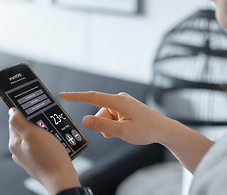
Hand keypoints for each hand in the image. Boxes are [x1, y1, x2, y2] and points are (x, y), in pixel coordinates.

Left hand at [8, 108, 80, 194]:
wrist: (62, 177)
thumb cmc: (49, 158)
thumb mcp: (32, 134)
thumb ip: (19, 121)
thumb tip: (11, 111)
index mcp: (15, 144)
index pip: (14, 121)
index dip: (26, 114)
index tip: (37, 115)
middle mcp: (20, 152)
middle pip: (26, 129)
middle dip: (38, 125)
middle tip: (48, 127)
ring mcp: (30, 158)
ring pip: (36, 138)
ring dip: (45, 134)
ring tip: (53, 137)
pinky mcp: (39, 161)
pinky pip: (43, 147)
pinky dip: (50, 143)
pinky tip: (56, 145)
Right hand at [60, 91, 213, 172]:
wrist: (164, 129)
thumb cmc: (147, 130)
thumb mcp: (122, 132)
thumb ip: (102, 126)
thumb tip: (84, 120)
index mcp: (118, 101)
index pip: (92, 97)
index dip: (76, 97)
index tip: (63, 95)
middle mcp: (119, 99)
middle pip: (99, 114)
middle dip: (105, 126)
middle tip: (122, 131)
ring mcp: (122, 103)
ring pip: (105, 118)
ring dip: (112, 127)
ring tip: (128, 129)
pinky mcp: (124, 108)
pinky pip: (112, 118)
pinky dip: (116, 126)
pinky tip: (129, 127)